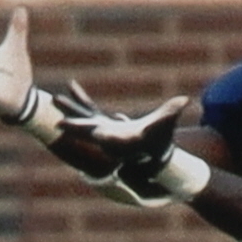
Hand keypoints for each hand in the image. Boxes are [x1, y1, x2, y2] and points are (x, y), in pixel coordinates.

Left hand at [55, 80, 187, 181]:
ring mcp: (104, 128)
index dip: (88, 129)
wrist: (153, 155)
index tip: (72, 126)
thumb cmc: (159, 141)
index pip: (101, 134)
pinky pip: (90, 108)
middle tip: (57, 121)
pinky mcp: (104, 122)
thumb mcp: (165, 127)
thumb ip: (171, 113)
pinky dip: (82, 98)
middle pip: (86, 127)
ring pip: (83, 116)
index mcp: (119, 138)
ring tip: (56, 97)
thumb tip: (186, 100)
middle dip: (72, 122)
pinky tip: (72, 86)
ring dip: (71, 107)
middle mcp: (108, 135)